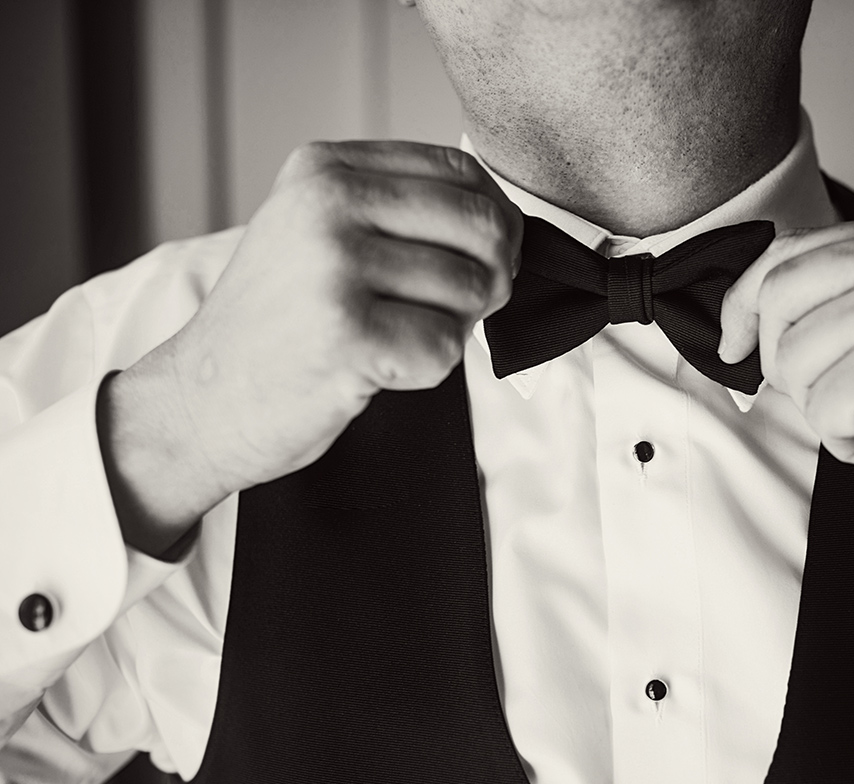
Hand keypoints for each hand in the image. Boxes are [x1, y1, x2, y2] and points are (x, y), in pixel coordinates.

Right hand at [101, 141, 520, 555]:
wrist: (204, 401)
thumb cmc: (280, 325)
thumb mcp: (318, 232)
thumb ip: (398, 209)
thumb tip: (506, 226)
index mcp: (326, 168)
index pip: (461, 170)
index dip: (494, 219)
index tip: (483, 259)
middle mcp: (327, 203)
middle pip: (482, 226)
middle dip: (494, 275)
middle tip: (461, 309)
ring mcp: (334, 267)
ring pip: (473, 289)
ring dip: (455, 327)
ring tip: (399, 337)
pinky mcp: (347, 335)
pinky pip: (445, 347)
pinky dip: (427, 370)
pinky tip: (380, 369)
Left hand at [718, 216, 853, 591]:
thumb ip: (849, 296)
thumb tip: (750, 312)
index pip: (788, 253)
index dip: (746, 303)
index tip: (733, 342)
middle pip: (775, 298)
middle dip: (786, 362)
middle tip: (841, 397)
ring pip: (791, 362)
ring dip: (829, 409)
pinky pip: (820, 410)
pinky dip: (851, 441)